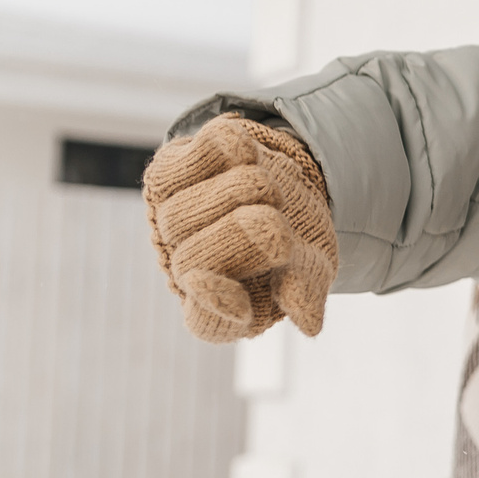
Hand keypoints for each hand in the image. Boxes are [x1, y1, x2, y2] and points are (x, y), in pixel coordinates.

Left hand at [143, 116, 336, 342]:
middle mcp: (186, 268)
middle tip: (276, 221)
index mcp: (224, 306)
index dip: (217, 308)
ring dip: (239, 193)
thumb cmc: (297, 233)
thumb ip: (308, 291)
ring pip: (182, 213)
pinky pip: (181, 165)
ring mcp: (169, 219)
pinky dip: (219, 154)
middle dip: (242, 235)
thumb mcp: (313, 265)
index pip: (207, 322)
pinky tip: (243, 153)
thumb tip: (309, 324)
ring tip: (269, 190)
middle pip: (191, 263)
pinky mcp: (166, 173)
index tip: (238, 300)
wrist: (283, 180)